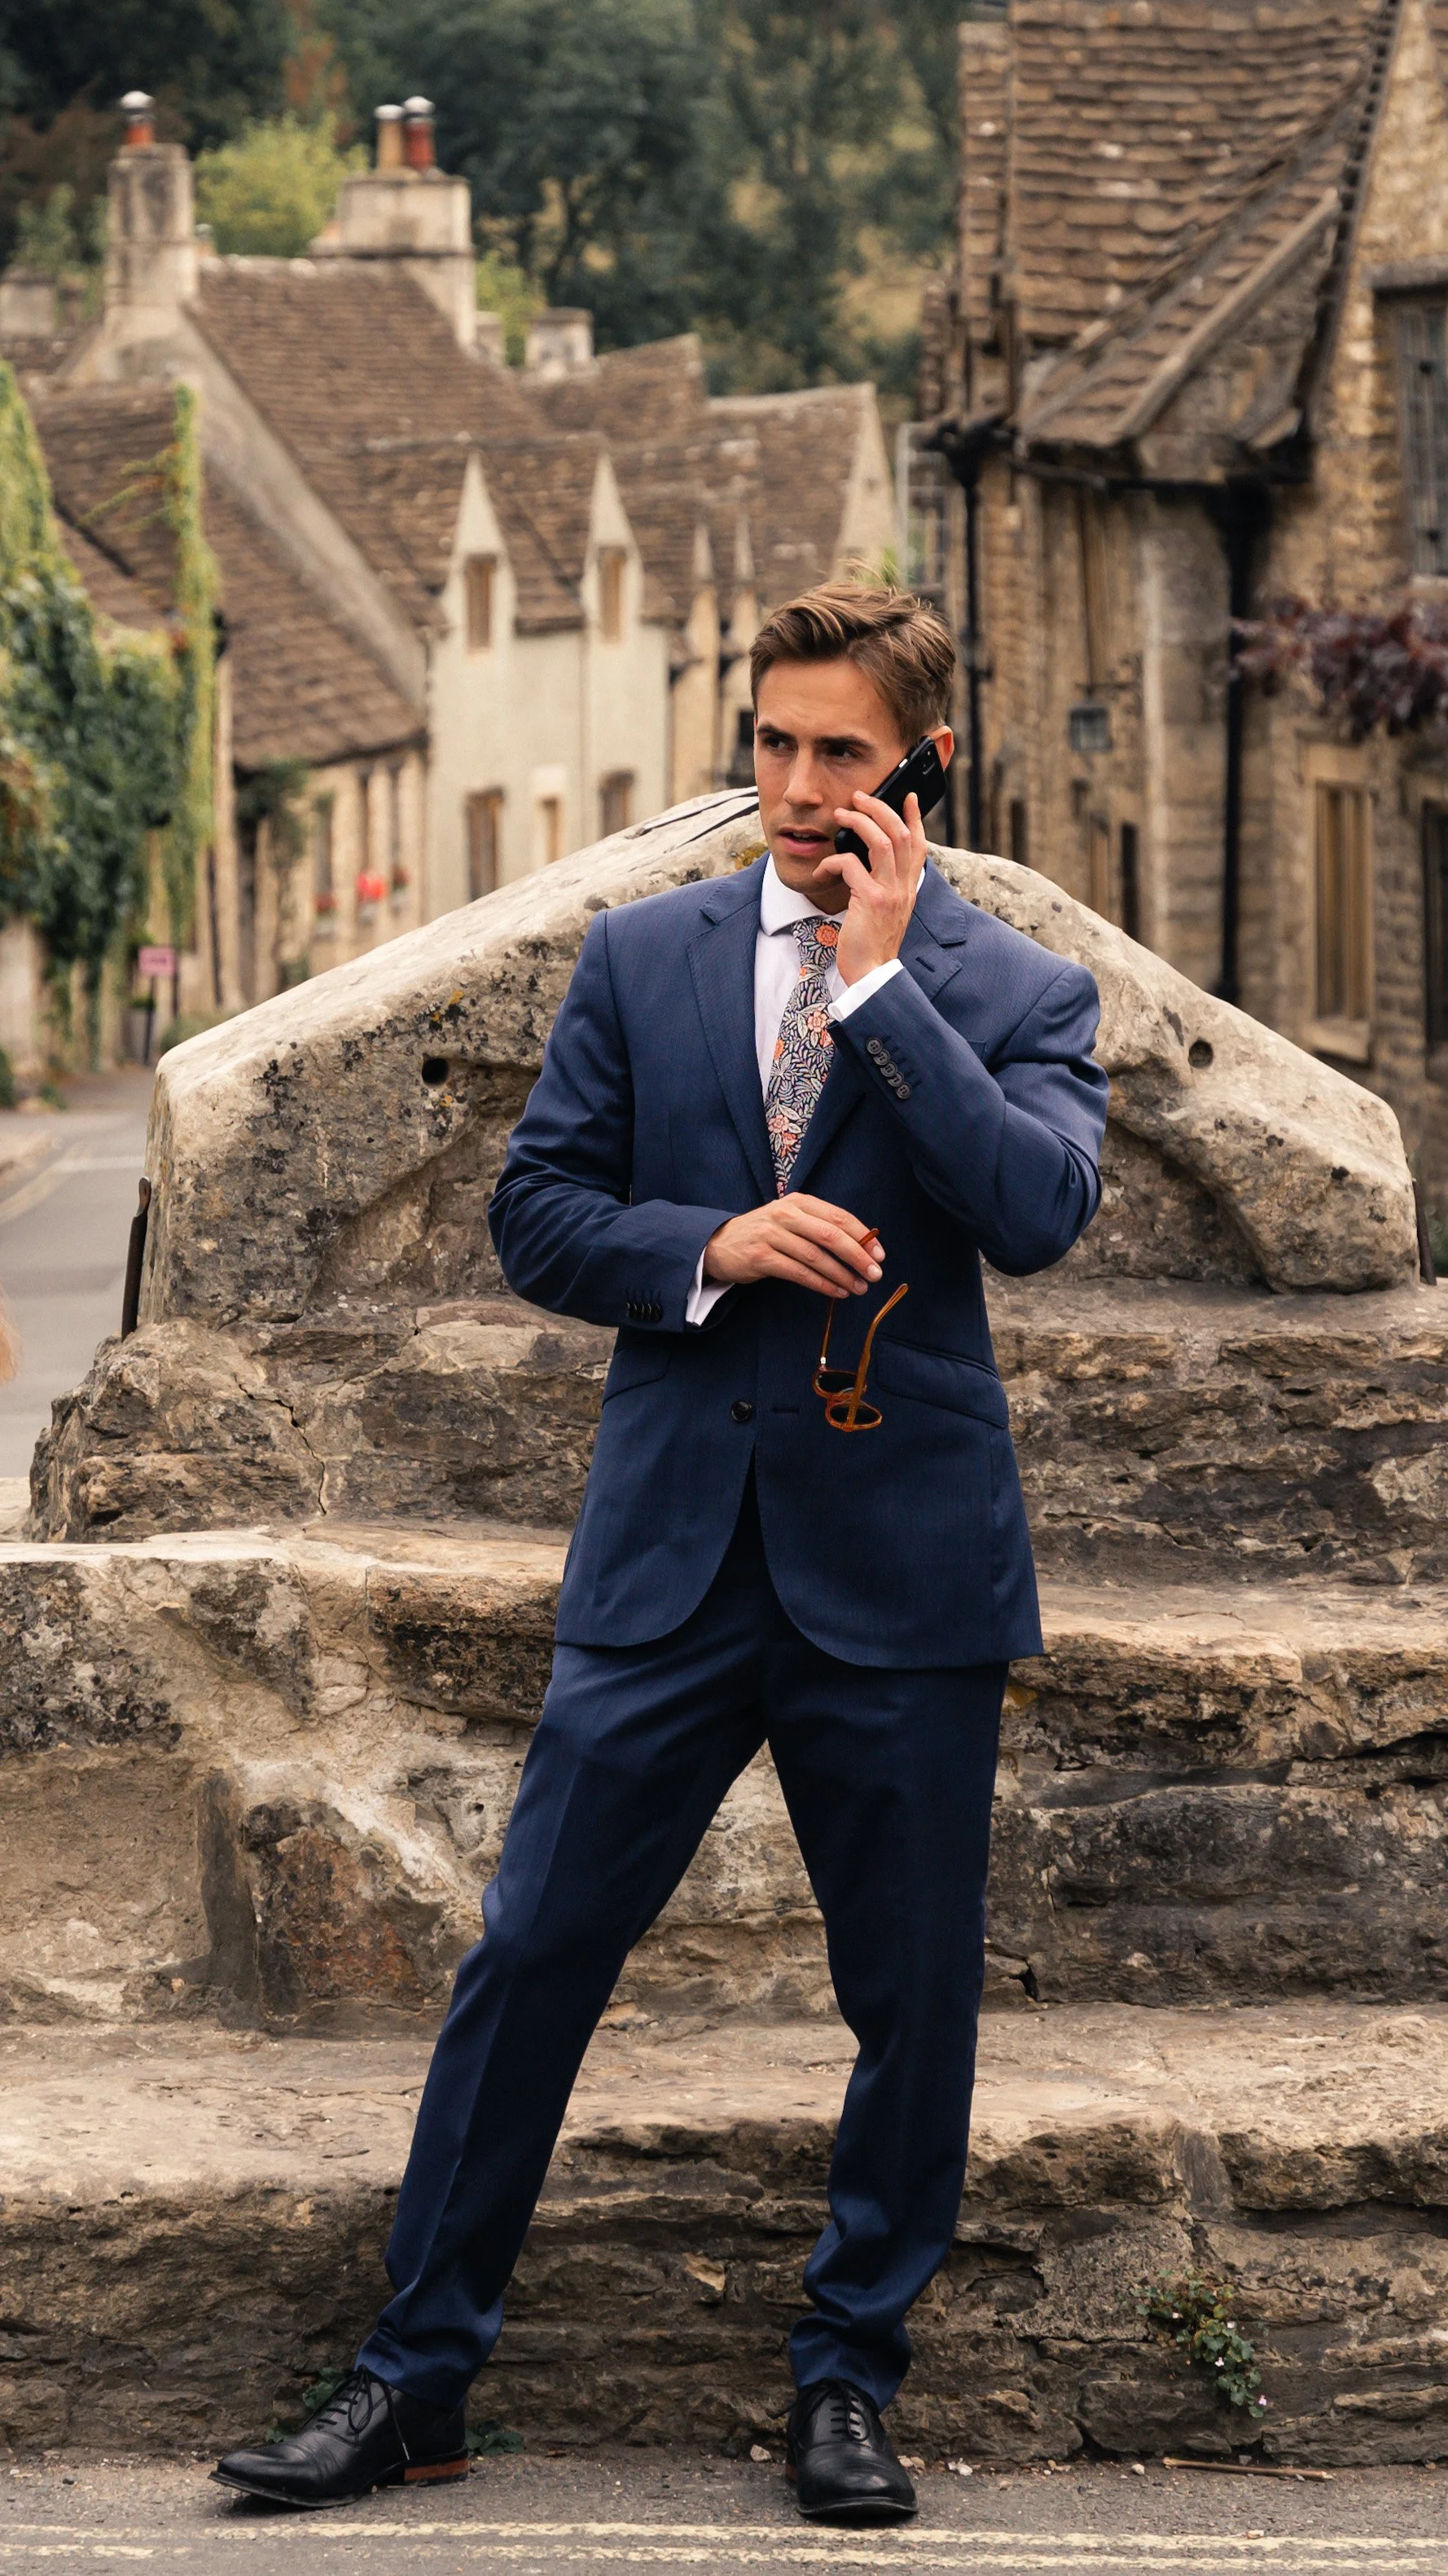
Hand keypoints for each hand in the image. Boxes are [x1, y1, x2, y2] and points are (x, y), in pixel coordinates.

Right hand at [703, 1194, 883, 1298]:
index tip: (879, 1254)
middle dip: (857, 1256)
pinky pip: (798, 1273)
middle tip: (875, 1273)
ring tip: (858, 1288)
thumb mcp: (791, 1221)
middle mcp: (785, 1214)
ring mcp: (771, 1235)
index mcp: (798, 1202)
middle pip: (830, 1235)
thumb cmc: (765, 1234)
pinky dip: (821, 1284)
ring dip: (841, 1275)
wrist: (720, 1244)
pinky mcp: (761, 1257)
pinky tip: (836, 1292)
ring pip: (815, 1256)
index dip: (863, 1236)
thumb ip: (820, 1227)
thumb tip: (862, 1247)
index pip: (838, 1216)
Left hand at [813, 788, 926, 985]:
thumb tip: (865, 863)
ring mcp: (890, 892)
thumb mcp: (885, 911)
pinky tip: (821, 871)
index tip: (907, 797)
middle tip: (860, 797)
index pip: (919, 844)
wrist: (873, 975)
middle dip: (880, 808)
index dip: (914, 817)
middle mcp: (904, 887)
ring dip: (860, 821)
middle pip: (900, 833)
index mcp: (909, 888)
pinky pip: (851, 865)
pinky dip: (833, 862)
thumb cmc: (872, 945)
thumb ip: (884, 887)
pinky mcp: (871, 900)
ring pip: (881, 840)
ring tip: (842, 814)